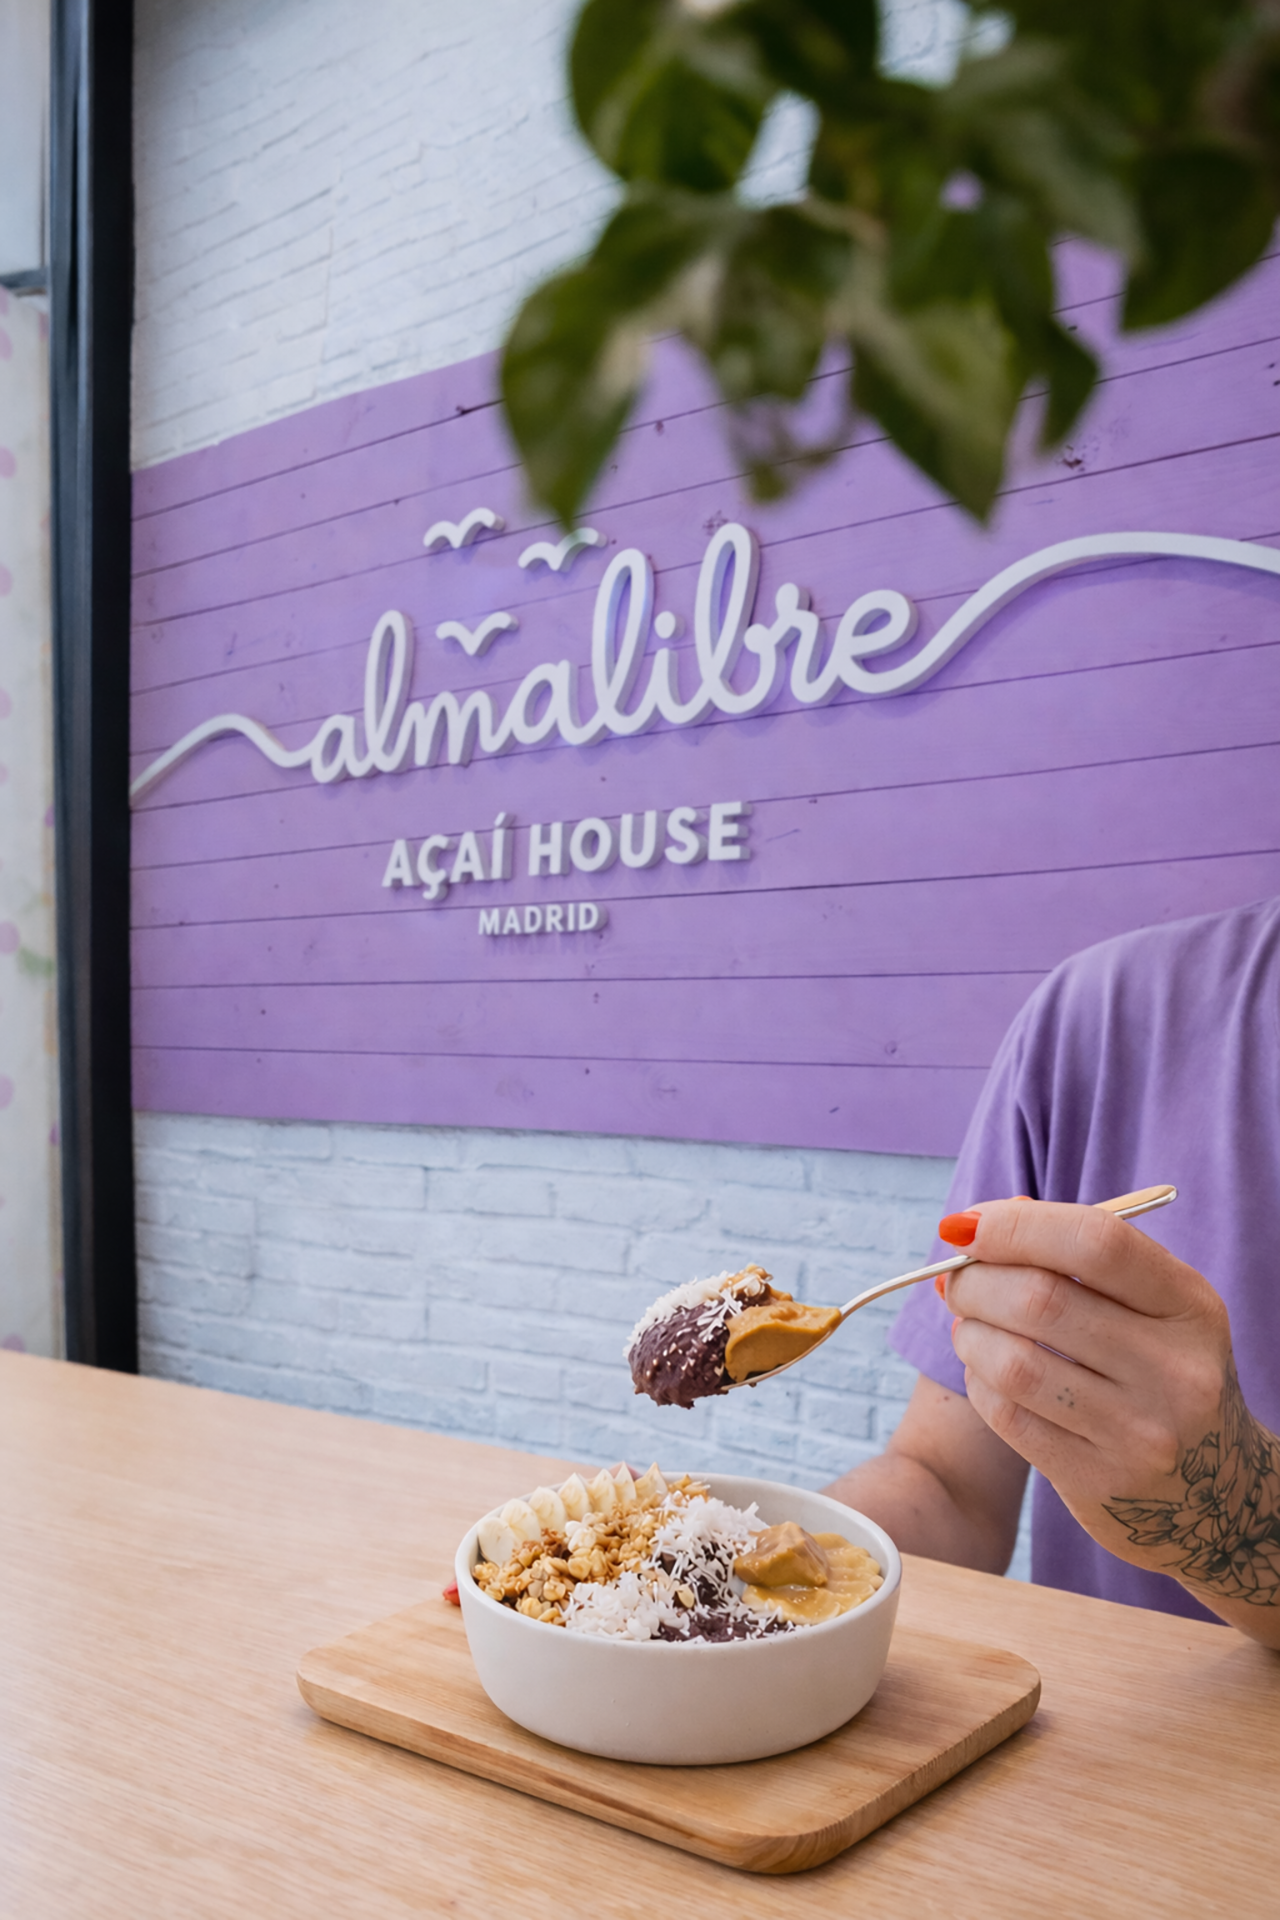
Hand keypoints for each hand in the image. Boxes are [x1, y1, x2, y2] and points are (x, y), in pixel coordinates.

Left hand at [939, 1199, 1279, 1643]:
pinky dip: (980, 1382)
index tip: (966, 1227)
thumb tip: (977, 1225)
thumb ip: (1076, 1256)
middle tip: (956, 1281)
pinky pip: (1007, 1416)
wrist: (1213, 1495)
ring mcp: (1141, 1432)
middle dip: (975, 1282)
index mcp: (1190, 1306)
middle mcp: (1176, 1369)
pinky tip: (988, 1372)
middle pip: (1041, 1300)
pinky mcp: (1099, 1481)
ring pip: (1013, 1362)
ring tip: (969, 1328)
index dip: (1017, 1226)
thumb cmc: (1159, 1372)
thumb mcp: (1151, 1307)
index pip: (1097, 1242)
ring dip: (970, 1334)